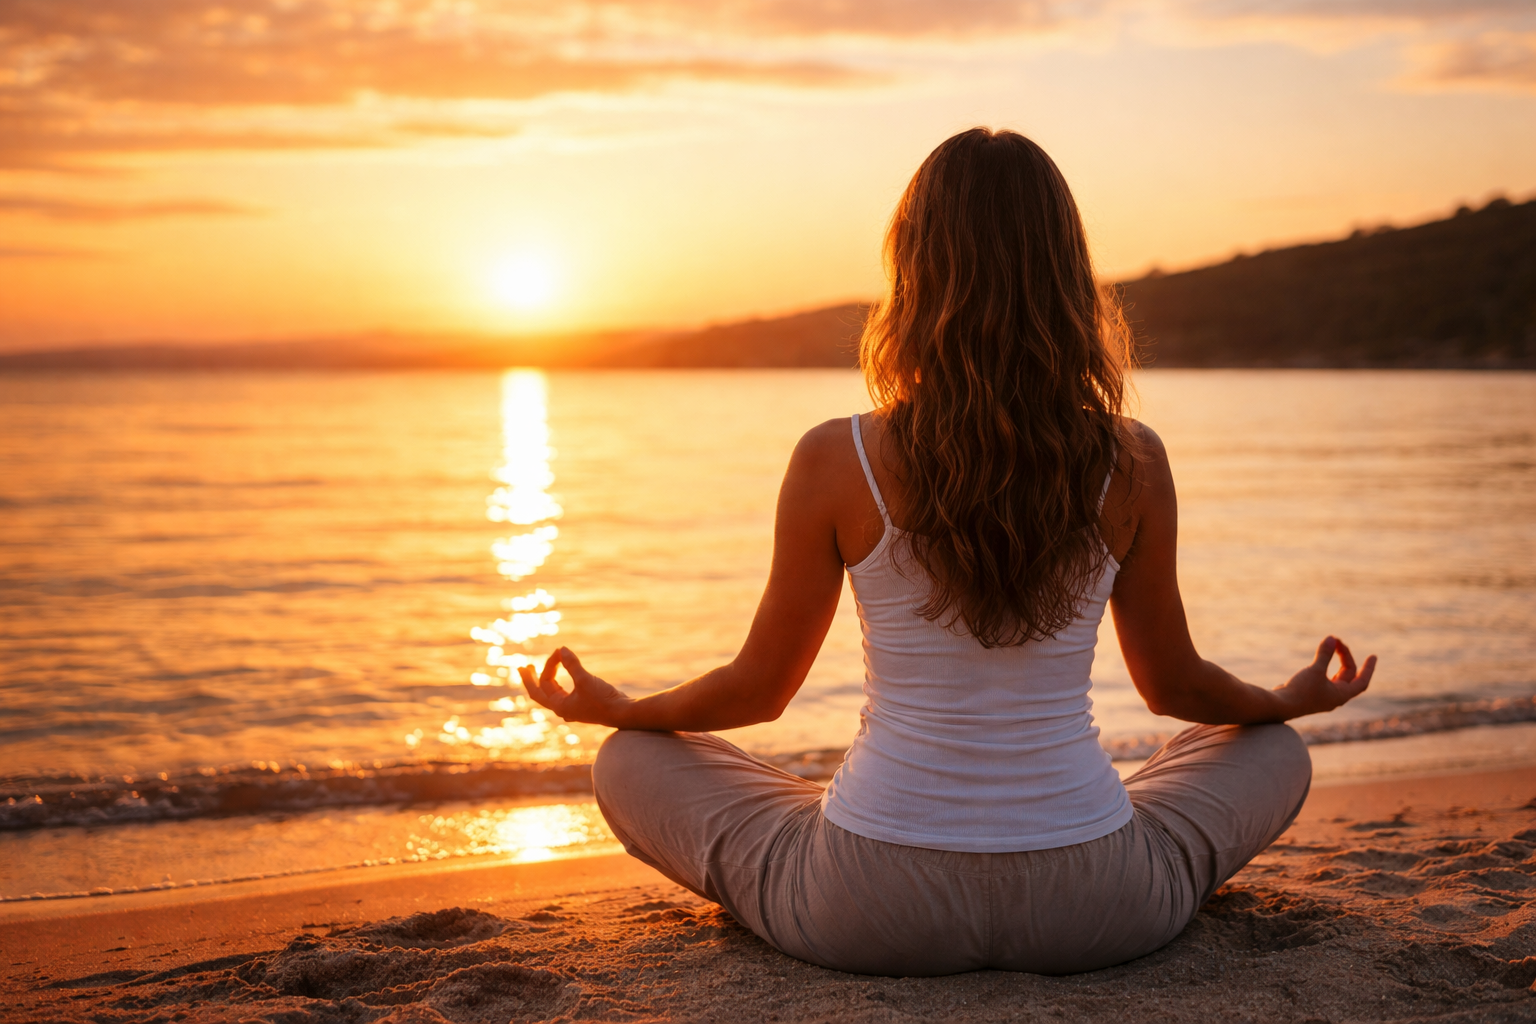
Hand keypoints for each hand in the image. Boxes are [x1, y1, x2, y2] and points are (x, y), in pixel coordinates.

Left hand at [519, 647, 633, 727]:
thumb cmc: (603, 699)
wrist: (623, 713)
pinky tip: (560, 686)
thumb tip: (561, 649)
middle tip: (523, 667)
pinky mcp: (582, 706)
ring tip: (541, 671)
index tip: (560, 651)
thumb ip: (572, 664)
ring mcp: (572, 709)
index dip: (550, 664)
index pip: (545, 682)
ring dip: (545, 682)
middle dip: (530, 680)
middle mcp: (563, 709)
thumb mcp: (585, 680)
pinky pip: (563, 696)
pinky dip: (558, 687)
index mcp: (559, 706)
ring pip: (551, 695)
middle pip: (539, 694)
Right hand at [1272, 636, 1375, 718]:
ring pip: (1336, 677)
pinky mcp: (1311, 693)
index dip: (1368, 668)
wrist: (1280, 705)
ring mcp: (1322, 696)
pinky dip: (1324, 666)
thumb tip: (1331, 639)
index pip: (1362, 681)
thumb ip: (1324, 654)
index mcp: (1341, 695)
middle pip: (1347, 675)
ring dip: (1335, 661)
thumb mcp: (1315, 670)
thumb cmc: (1301, 690)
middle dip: (1345, 657)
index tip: (1373, 656)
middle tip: (1336, 642)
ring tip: (1330, 646)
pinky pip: (1324, 678)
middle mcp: (1334, 697)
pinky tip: (1317, 660)